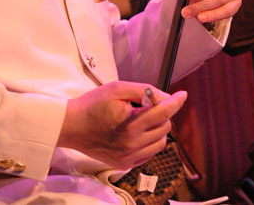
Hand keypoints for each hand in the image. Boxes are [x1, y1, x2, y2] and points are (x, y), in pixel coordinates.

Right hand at [58, 81, 186, 169]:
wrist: (71, 126)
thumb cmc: (93, 104)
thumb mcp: (118, 88)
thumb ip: (143, 91)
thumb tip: (164, 97)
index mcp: (130, 124)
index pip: (163, 113)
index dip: (175, 102)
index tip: (182, 95)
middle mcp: (131, 144)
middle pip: (164, 127)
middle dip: (162, 113)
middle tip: (146, 106)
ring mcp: (128, 157)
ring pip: (160, 142)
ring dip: (157, 128)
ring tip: (141, 119)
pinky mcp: (124, 164)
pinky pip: (149, 153)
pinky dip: (149, 141)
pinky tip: (136, 132)